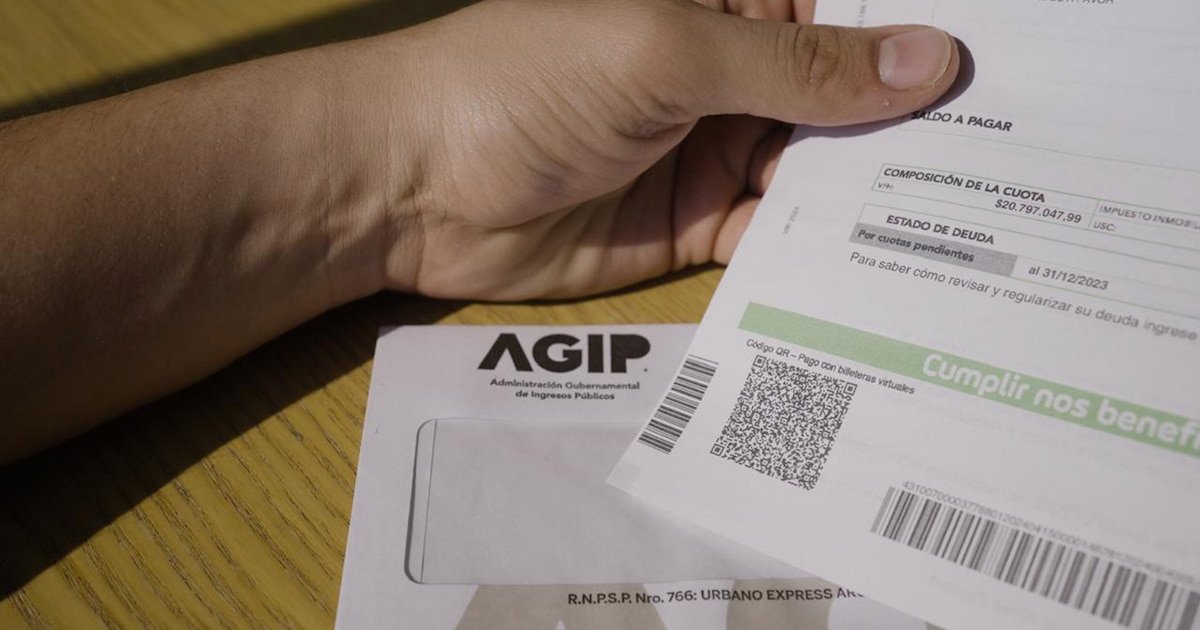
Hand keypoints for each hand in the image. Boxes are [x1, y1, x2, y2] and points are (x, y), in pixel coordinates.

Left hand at [364, 0, 959, 298]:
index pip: (838, 12)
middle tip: (1024, 158)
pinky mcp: (693, 226)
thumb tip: (930, 61)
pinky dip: (820, 250)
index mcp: (725, 0)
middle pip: (842, 94)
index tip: (1016, 65)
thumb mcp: (669, 51)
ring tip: (982, 220)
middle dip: (914, 123)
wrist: (414, 186)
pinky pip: (773, 237)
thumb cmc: (528, 79)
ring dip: (879, 193)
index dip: (915, 33)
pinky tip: (887, 268)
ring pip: (818, 170)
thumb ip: (796, 67)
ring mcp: (713, 149)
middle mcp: (729, 71)